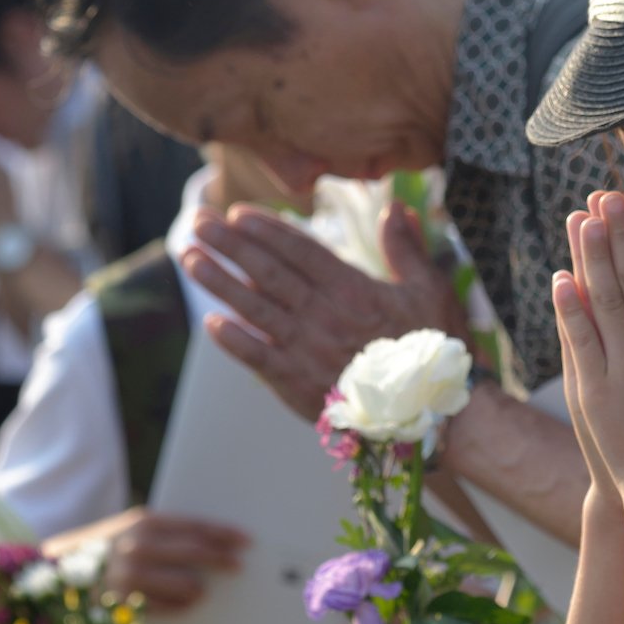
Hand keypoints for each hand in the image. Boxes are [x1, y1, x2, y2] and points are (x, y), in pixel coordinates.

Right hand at [64, 508, 248, 610]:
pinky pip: (172, 608)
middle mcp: (138, 546)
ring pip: (189, 586)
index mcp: (143, 523)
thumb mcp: (133, 530)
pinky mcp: (127, 603)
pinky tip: (181, 604)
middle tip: (238, 566)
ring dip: (199, 590)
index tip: (246, 541)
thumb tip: (212, 543)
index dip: (225, 534)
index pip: (196, 527)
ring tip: (199, 591)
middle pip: (197, 552)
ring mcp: (132, 576)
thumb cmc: (107, 549)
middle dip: (223, 560)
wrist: (60, 570)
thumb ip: (167, 534)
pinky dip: (181, 606)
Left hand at [183, 202, 470, 420]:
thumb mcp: (430, 291)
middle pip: (269, 273)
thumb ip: (406, 248)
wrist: (431, 417)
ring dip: (220, 283)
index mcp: (355, 291)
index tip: (237, 213)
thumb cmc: (432, 351)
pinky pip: (261, 359)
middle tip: (197, 221)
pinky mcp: (300, 385)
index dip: (268, 230)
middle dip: (230, 245)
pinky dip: (235, 342)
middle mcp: (326, 316)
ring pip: (257, 310)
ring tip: (190, 258)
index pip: (302, 251)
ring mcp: (309, 351)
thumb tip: (397, 207)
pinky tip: (210, 323)